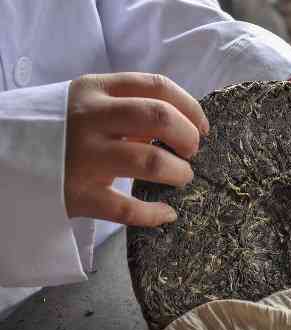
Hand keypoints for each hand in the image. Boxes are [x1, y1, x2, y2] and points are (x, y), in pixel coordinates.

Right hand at [65, 73, 208, 226]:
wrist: (1, 157)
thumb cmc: (56, 129)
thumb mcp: (85, 104)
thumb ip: (125, 108)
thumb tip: (174, 124)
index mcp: (95, 89)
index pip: (157, 86)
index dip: (190, 106)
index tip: (201, 126)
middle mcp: (90, 118)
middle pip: (159, 116)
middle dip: (187, 135)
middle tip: (192, 151)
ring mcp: (83, 156)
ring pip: (150, 161)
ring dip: (178, 171)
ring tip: (181, 177)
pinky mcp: (77, 194)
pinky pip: (127, 208)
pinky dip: (155, 214)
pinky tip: (167, 213)